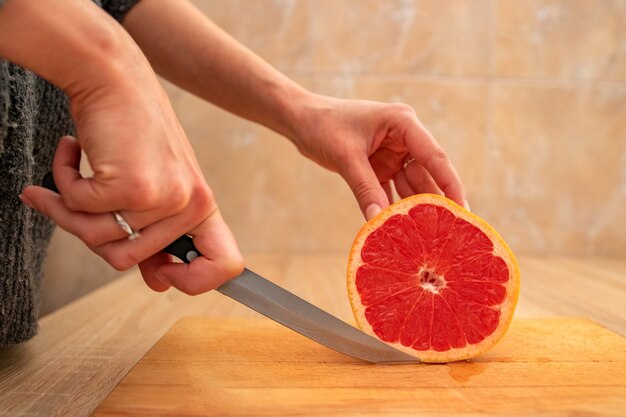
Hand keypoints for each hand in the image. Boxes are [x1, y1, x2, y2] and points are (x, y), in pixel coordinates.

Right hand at [18, 21, 242, 294]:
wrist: (116, 79)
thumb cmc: (134, 133)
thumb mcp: (157, 187)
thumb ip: (156, 238)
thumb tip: (159, 284)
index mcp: (202, 206)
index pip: (224, 265)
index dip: (196, 282)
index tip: (161, 275)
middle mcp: (190, 204)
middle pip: (127, 259)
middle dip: (93, 231)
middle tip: (82, 199)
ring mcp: (164, 197)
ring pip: (98, 239)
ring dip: (70, 208)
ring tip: (72, 174)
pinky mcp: (132, 186)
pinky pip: (79, 210)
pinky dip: (62, 185)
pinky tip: (71, 155)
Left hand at [289, 94, 466, 219]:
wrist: (300, 119)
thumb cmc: (323, 125)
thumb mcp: (346, 157)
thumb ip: (365, 188)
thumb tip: (380, 222)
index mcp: (402, 123)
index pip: (434, 156)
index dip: (450, 184)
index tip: (463, 210)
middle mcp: (403, 138)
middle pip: (426, 175)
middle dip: (435, 203)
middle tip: (448, 233)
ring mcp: (392, 154)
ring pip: (410, 186)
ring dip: (415, 210)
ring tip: (427, 238)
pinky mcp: (380, 167)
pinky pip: (392, 191)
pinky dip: (394, 209)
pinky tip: (401, 230)